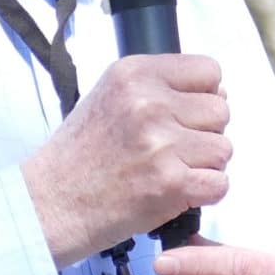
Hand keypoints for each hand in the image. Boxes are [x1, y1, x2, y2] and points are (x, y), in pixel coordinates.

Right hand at [21, 54, 230, 269]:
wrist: (50, 202)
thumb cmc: (80, 154)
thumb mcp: (110, 97)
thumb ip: (159, 88)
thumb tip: (219, 93)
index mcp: (135, 73)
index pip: (209, 71)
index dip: (204, 96)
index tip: (185, 116)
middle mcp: (150, 102)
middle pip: (221, 111)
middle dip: (205, 134)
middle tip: (173, 151)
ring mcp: (161, 143)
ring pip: (224, 149)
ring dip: (204, 166)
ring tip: (170, 172)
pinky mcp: (170, 183)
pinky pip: (220, 183)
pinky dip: (205, 194)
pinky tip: (177, 193)